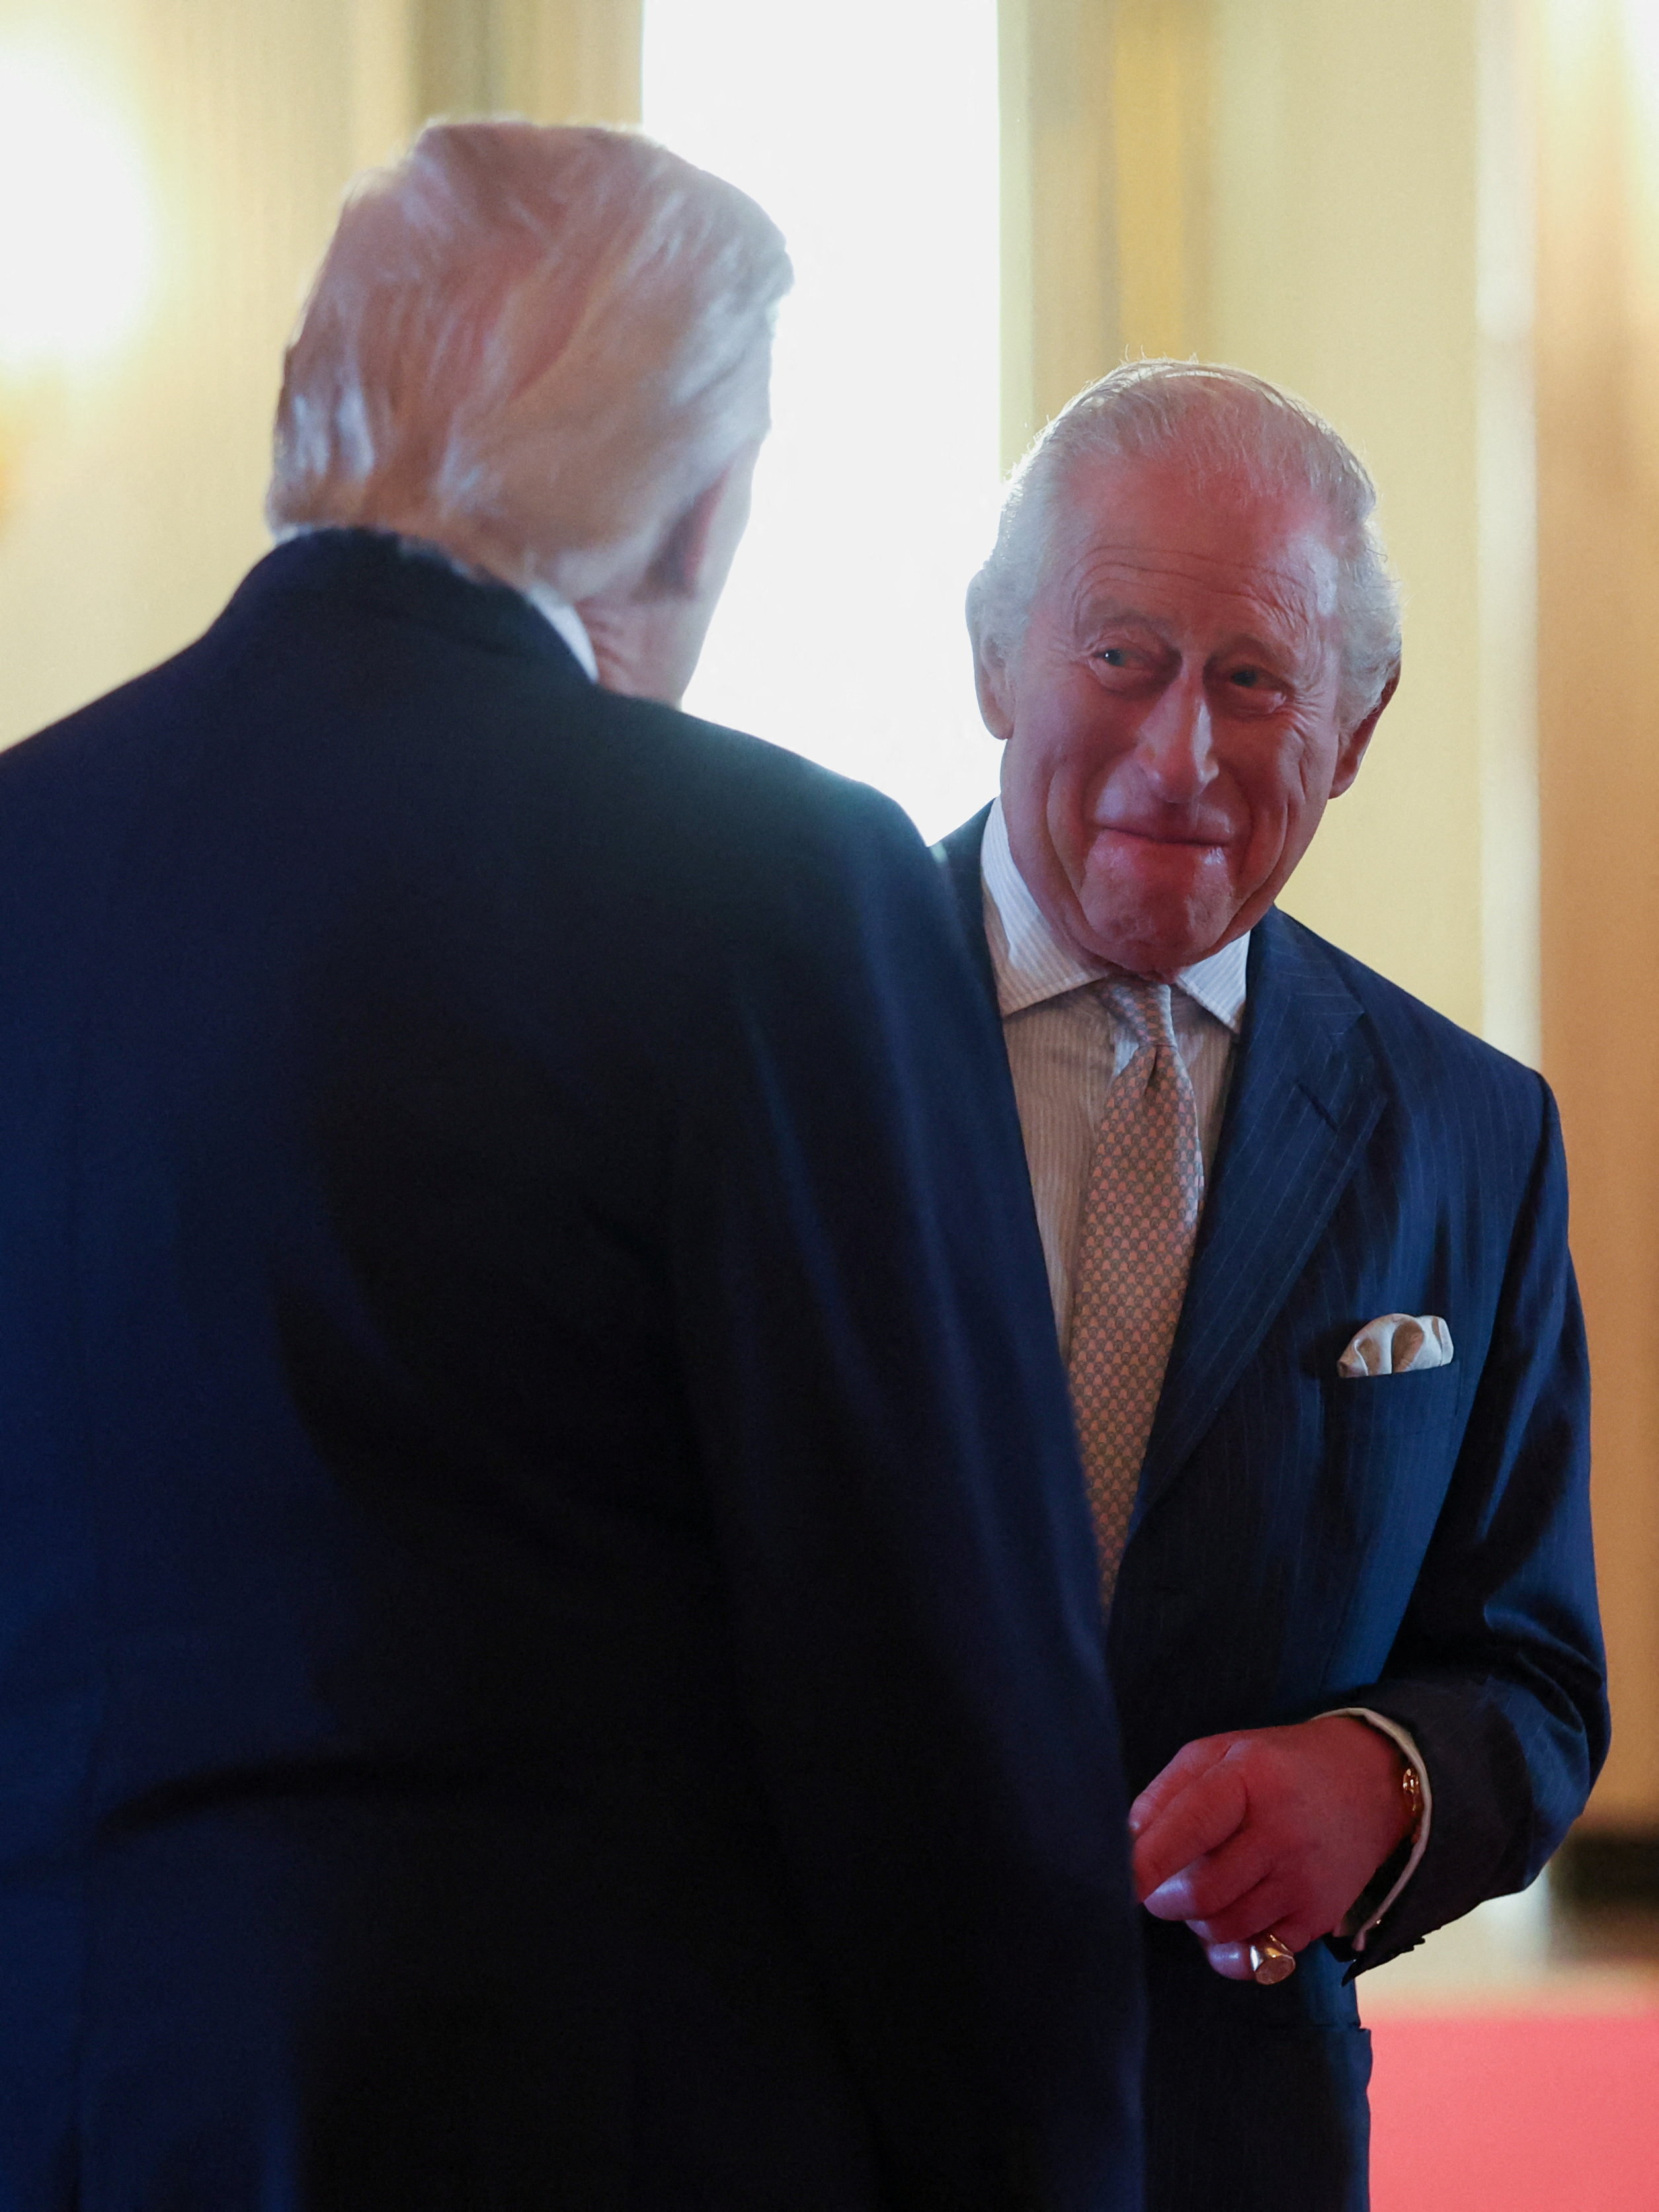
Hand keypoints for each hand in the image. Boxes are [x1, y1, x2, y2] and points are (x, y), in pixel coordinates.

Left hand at [1128, 1716, 1414, 1979]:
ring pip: (1224, 1930)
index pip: (1189, 1829)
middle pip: (1200, 1894)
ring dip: (1197, 1921)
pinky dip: (1229, 1951)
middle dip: (1166, 1897)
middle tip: (1165, 1881)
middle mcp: (1281, 1833)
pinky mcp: (1319, 1917)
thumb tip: (1127, 1844)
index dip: (1147, 1863)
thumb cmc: (1274, 1768)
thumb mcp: (1218, 1754)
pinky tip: (1230, 1921)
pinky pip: (1258, 1959)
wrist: (1367, 1785)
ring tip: (1206, 1887)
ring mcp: (1304, 1880)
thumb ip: (1165, 1793)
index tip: (1118, 1884)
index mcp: (1248, 1780)